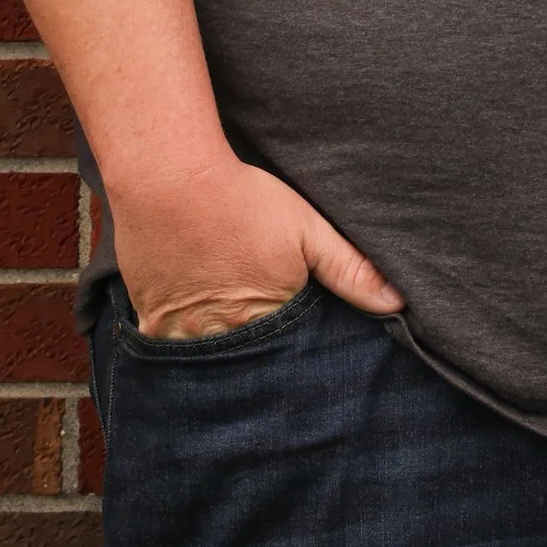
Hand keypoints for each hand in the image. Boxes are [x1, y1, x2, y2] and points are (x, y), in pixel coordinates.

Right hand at [111, 152, 403, 339]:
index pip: (289, 359)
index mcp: (266, 317)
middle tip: (267, 358)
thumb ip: (350, 270)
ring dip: (218, 363)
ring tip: (229, 354)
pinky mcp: (148, 317)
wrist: (169, 177)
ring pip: (205, 364)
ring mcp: (180, 330)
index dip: (298, 357)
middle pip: (246, 367)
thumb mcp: (307, 230)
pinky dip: (180, 350)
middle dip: (259, 368)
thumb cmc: (241, 200)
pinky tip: (191, 342)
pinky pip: (165, 350)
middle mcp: (221, 334)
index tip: (306, 356)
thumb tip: (397, 305)